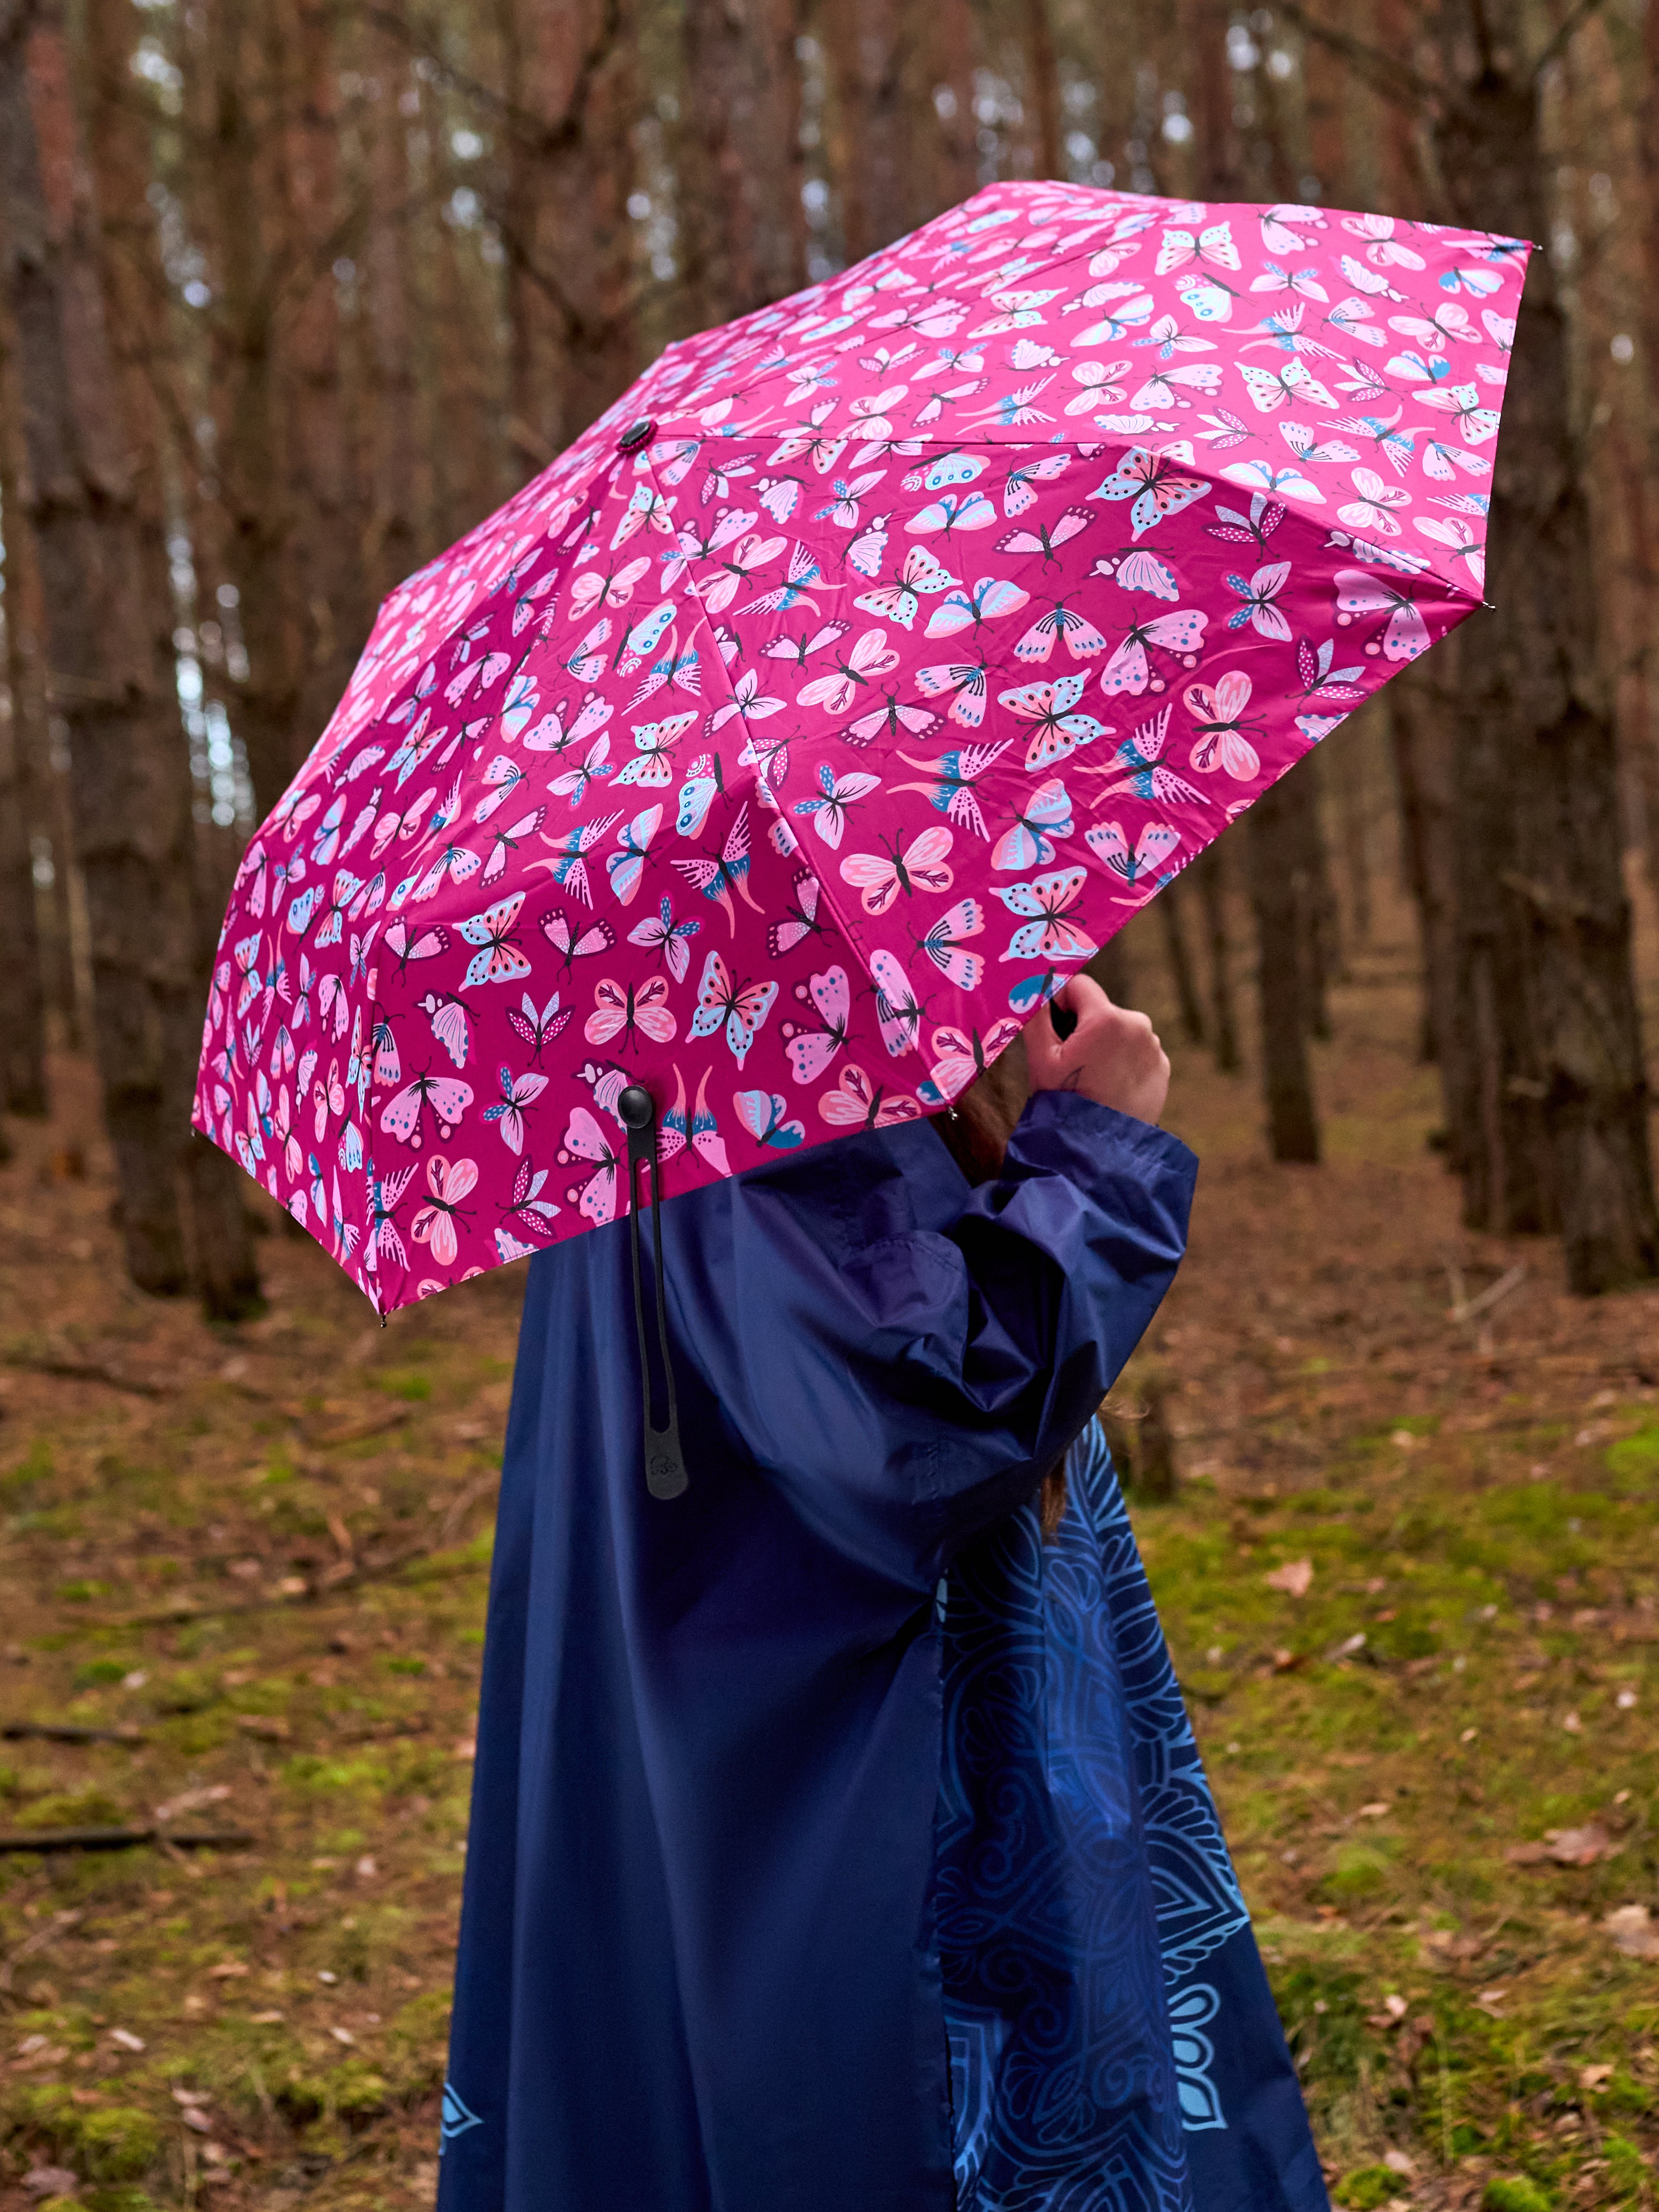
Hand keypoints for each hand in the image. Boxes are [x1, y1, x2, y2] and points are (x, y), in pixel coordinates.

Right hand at [1025, 975, 1169, 1125]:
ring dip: (1105, 1044)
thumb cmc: (1064, 1100)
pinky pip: (1137, 1052)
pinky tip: (1109, 1086)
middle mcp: (1138, 1026)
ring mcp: (1154, 1048)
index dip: (1060, 1000)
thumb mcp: (1040, 1057)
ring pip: (1120, 1031)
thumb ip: (1035, 1014)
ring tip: (1091, 1077)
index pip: (1079, 985)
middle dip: (1084, 1027)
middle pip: (1101, 1010)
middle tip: (1070, 1061)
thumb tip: (1031, 986)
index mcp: (1107, 1018)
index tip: (1054, 1025)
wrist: (1096, 1149)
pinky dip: (1123, 1062)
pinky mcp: (1162, 1068)